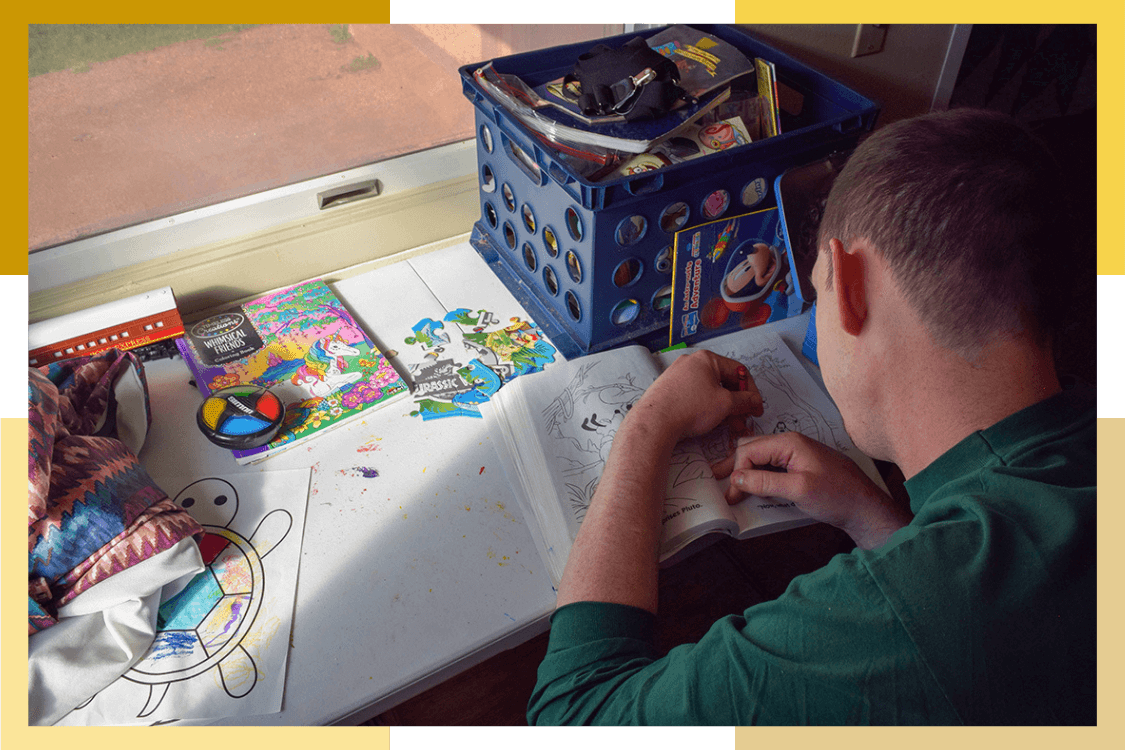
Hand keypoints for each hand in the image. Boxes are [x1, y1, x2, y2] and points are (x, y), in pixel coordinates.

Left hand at [627, 350, 763, 440]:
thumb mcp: (725, 404)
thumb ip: (744, 401)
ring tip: (730, 426)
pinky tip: (712, 423)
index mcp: (706, 359)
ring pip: (709, 391)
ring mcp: (678, 376)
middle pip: (723, 381)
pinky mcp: (670, 390)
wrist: (655, 422)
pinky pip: (695, 396)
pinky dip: (707, 408)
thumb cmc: (689, 407)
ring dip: (724, 408)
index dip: (751, 391)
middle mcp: (691, 363)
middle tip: (744, 419)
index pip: (738, 371)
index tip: (756, 408)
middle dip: (737, 403)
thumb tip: (754, 401)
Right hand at [711, 431, 912, 549]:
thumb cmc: (838, 496)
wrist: (865, 508)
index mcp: (789, 443)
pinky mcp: (801, 466)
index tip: (731, 495)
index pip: (749, 450)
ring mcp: (797, 454)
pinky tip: (754, 488)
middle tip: (719, 484)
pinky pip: (773, 466)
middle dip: (734, 467)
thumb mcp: (798, 490)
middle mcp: (791, 443)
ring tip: (732, 486)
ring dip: (746, 472)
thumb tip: (737, 478)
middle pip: (752, 449)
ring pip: (761, 457)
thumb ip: (765, 482)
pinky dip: (760, 476)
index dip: (736, 472)